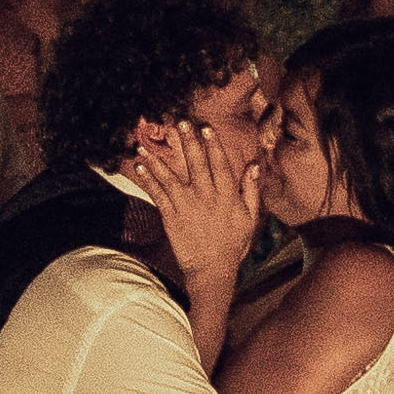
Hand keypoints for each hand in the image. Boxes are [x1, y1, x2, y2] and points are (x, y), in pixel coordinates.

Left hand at [128, 114, 263, 285]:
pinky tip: (140, 166)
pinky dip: (148, 180)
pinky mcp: (171, 218)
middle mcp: (207, 198)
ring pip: (171, 178)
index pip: (220, 164)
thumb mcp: (249, 217)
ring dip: (158, 159)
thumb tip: (254, 166)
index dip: (212, 144)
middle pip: (196, 164)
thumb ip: (251, 190)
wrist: (212, 271)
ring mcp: (187, 207)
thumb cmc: (233, 244)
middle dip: (188, 142)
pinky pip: (158, 195)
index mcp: (227, 196)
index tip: (205, 128)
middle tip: (180, 122)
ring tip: (146, 144)